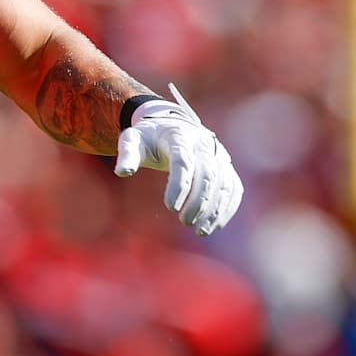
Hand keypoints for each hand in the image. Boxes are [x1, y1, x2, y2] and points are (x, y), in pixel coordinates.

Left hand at [114, 84, 243, 236]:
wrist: (174, 125)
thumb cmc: (150, 137)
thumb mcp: (133, 139)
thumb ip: (127, 154)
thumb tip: (122, 172)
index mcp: (179, 136)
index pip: (183, 162)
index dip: (179, 185)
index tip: (170, 207)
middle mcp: (203, 144)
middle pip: (207, 174)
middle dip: (198, 201)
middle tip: (185, 222)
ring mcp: (218, 155)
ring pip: (223, 183)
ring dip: (214, 209)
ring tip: (200, 231)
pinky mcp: (226, 166)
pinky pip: (233, 188)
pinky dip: (227, 208)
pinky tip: (214, 225)